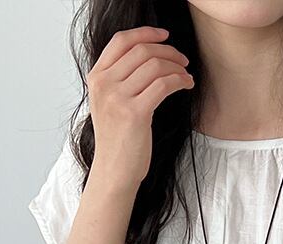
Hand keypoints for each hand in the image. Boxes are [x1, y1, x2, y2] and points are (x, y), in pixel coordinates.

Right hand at [86, 26, 193, 190]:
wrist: (114, 171)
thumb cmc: (117, 141)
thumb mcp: (109, 104)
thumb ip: (119, 80)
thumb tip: (147, 58)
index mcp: (96, 78)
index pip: (121, 41)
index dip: (145, 33)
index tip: (164, 36)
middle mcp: (104, 84)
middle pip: (141, 51)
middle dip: (168, 51)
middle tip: (182, 60)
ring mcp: (118, 98)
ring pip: (154, 66)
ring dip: (176, 67)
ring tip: (186, 75)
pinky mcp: (135, 113)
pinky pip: (163, 85)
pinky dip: (179, 81)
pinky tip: (186, 84)